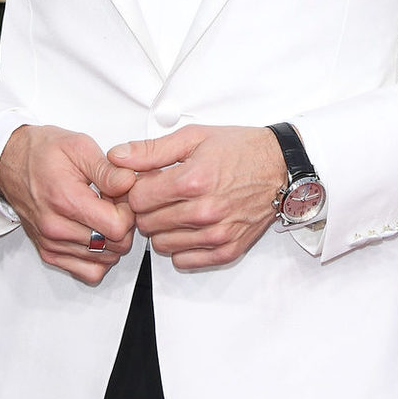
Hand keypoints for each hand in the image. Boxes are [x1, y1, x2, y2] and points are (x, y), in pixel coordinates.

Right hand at [0, 125, 136, 283]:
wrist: (11, 162)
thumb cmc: (42, 153)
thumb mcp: (79, 147)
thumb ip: (107, 169)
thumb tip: (129, 182)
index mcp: (65, 200)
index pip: (117, 227)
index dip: (130, 211)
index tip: (123, 196)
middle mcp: (56, 228)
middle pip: (115, 246)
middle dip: (124, 225)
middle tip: (115, 204)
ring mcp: (52, 244)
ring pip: (105, 260)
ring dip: (112, 240)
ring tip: (102, 214)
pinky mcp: (50, 254)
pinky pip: (88, 272)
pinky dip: (99, 257)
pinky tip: (96, 233)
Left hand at [108, 125, 283, 269]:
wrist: (279, 167)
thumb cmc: (239, 150)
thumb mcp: (193, 138)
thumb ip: (150, 150)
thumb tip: (117, 157)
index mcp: (192, 180)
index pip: (137, 199)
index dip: (136, 189)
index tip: (146, 183)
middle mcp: (204, 211)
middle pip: (146, 223)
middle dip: (147, 209)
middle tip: (161, 195)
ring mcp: (216, 235)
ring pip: (161, 245)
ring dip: (162, 228)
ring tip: (177, 209)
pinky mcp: (226, 251)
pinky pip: (183, 260)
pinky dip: (180, 246)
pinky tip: (189, 226)